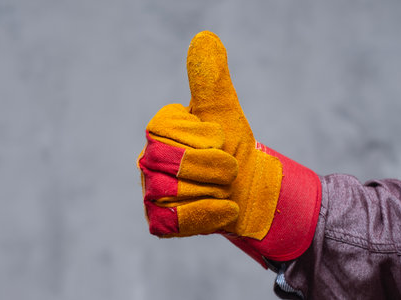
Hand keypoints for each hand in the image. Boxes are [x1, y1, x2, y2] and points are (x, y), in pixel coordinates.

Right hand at [137, 31, 321, 266]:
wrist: (251, 188)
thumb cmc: (234, 148)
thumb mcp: (224, 111)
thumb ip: (211, 79)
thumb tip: (205, 38)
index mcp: (160, 131)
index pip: (162, 129)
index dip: (201, 138)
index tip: (220, 140)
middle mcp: (148, 160)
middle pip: (168, 163)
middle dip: (213, 167)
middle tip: (229, 169)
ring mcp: (151, 193)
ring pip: (172, 193)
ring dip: (214, 191)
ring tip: (223, 189)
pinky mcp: (160, 222)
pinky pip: (173, 221)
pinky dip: (207, 215)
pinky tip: (226, 209)